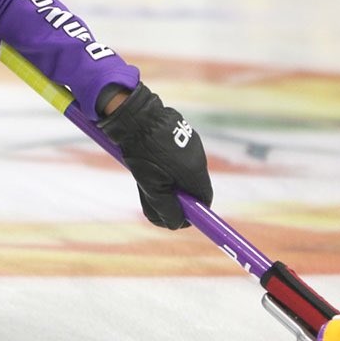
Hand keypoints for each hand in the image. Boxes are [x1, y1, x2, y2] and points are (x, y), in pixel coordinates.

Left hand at [96, 83, 212, 228]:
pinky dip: (167, 164)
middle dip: (176, 197)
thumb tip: (177, 224)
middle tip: (154, 196)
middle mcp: (199, 158)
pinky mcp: (182, 134)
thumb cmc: (142, 152)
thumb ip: (165, 208)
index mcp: (194, 172)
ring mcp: (192, 144)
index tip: (177, 216)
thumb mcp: (150, 186)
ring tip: (147, 175)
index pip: (204, 200)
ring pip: (184, 173)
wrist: (135, 116)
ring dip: (169, 180)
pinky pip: (179, 157)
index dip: (193, 212)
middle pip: (194, 188)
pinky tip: (149, 158)